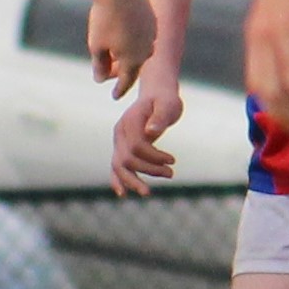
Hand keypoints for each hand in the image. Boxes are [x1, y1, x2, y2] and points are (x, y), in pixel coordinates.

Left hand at [79, 0, 154, 95]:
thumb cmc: (104, 18)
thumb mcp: (96, 45)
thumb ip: (100, 65)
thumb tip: (100, 79)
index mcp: (133, 60)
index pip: (127, 81)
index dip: (119, 89)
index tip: (114, 96)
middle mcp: (147, 49)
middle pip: (136, 65)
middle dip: (124, 71)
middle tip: (114, 76)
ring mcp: (152, 33)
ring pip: (142, 50)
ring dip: (132, 54)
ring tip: (120, 55)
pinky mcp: (152, 18)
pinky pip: (144, 35)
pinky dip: (135, 39)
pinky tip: (127, 35)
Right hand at [108, 76, 183, 194]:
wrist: (156, 94)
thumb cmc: (165, 100)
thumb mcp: (168, 105)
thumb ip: (160, 118)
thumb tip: (151, 132)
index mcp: (130, 121)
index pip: (137, 146)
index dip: (154, 157)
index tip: (172, 160)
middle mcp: (120, 132)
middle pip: (126, 159)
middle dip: (148, 171)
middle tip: (171, 174)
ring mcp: (119, 141)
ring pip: (118, 166)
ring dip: (132, 181)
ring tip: (147, 193)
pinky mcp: (122, 147)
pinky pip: (116, 166)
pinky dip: (118, 180)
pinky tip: (123, 194)